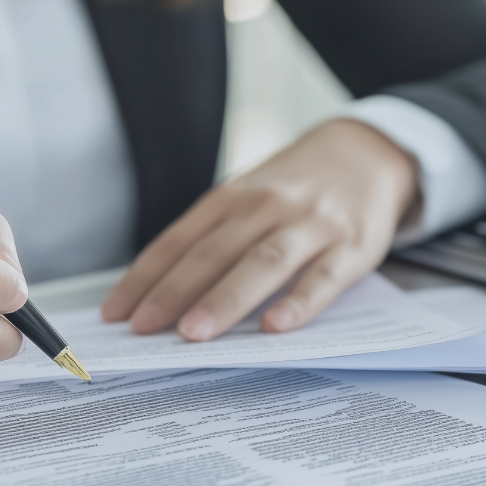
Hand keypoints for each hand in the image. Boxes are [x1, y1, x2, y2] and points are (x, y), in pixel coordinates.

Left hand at [101, 118, 417, 340]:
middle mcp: (268, 206)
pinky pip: (323, 277)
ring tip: (194, 332)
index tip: (116, 313)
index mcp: (234, 197)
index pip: (180, 240)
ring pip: (263, 262)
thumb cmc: (298, 186)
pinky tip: (276, 325)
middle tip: (144, 328)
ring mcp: (311, 225)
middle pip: (214, 252)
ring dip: (226, 299)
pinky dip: (300, 301)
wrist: (368, 152)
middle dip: (175, 292)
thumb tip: (160, 292)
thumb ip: (215, 236)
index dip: (145, 277)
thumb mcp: (251, 194)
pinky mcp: (353, 246)